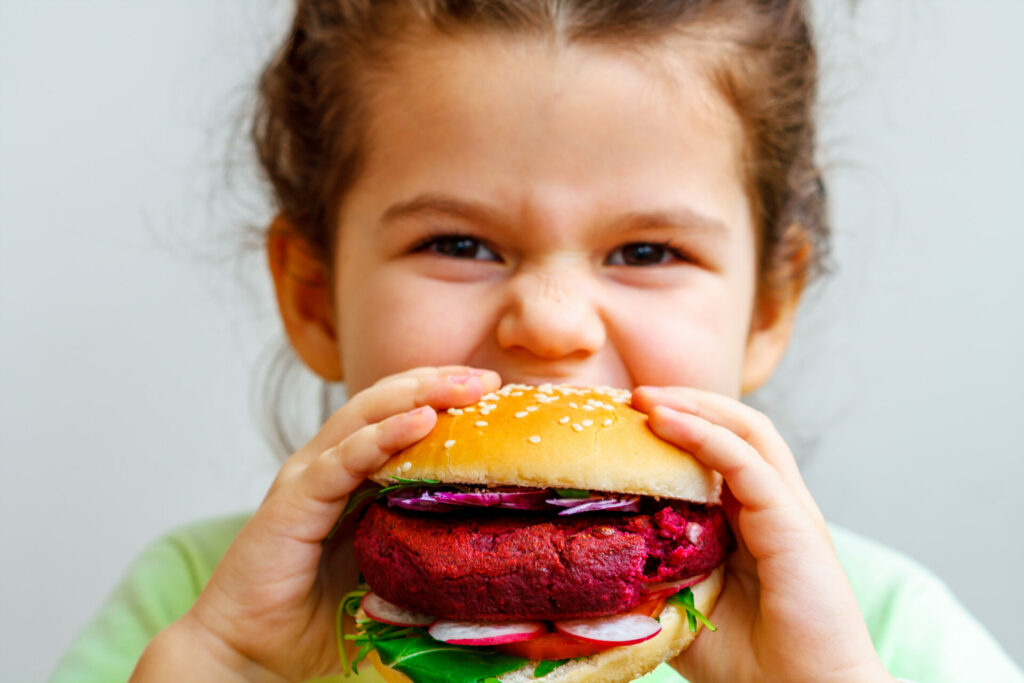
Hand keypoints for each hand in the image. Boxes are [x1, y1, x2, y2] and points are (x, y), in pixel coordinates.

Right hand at [132, 366, 500, 681]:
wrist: (250, 652)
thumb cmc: (318, 617)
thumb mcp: (389, 572)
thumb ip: (425, 550)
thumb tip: (492, 552)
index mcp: (349, 474)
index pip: (396, 415)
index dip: (440, 395)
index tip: (491, 389)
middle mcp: (327, 464)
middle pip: (384, 402)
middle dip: (436, 382)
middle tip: (486, 377)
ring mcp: (307, 477)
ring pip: (364, 416)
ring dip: (417, 394)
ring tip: (462, 385)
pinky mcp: (293, 501)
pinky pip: (342, 461)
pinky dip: (381, 437)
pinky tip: (419, 420)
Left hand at [632, 386, 892, 682]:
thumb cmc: (751, 664)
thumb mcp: (684, 607)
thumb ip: (655, 575)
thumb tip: (594, 558)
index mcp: (752, 521)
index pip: (719, 451)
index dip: (677, 426)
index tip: (623, 418)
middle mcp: (775, 507)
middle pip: (736, 428)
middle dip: (685, 402)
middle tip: (632, 394)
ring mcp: (789, 512)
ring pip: (747, 432)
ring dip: (694, 405)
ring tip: (646, 396)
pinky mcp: (796, 526)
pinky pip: (747, 464)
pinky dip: (705, 435)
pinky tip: (665, 421)